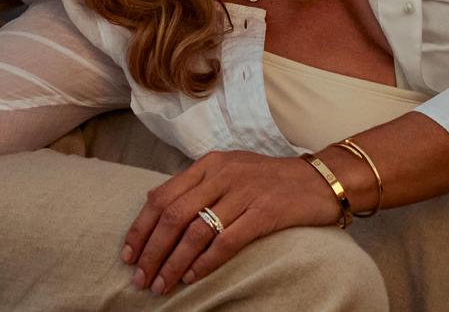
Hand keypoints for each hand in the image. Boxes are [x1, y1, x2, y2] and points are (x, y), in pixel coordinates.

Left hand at [122, 149, 340, 293]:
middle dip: (152, 250)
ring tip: (162, 284)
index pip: (162, 196)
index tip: (128, 253)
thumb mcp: (229, 171)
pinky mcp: (265, 212)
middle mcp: (222, 175)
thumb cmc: (271, 180)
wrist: (320, 179)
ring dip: (174, 262)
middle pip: (173, 215)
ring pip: (196, 231)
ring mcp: (243, 192)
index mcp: (209, 164)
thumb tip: (155, 203)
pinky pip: (226, 240)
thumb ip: (196, 185)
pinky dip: (205, 262)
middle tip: (140, 278)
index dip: (141, 227)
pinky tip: (192, 277)